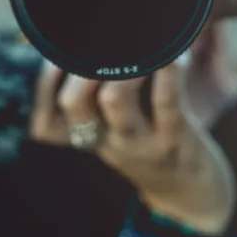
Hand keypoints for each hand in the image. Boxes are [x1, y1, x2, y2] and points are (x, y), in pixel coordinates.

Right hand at [29, 60, 235, 234]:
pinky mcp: (176, 138)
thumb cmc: (149, 148)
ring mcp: (142, 142)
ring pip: (114, 99)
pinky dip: (169, 71)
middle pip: (73, 103)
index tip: (59, 55)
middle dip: (80, 65)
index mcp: (90, 140)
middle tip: (99, 41)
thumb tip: (88, 52)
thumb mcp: (115, 132)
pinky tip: (177, 52)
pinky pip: (167, 100)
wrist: (192, 195)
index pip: (45, 123)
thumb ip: (97, 102)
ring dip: (121, 63)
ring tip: (138, 42)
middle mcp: (109, 142)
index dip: (44, 85)